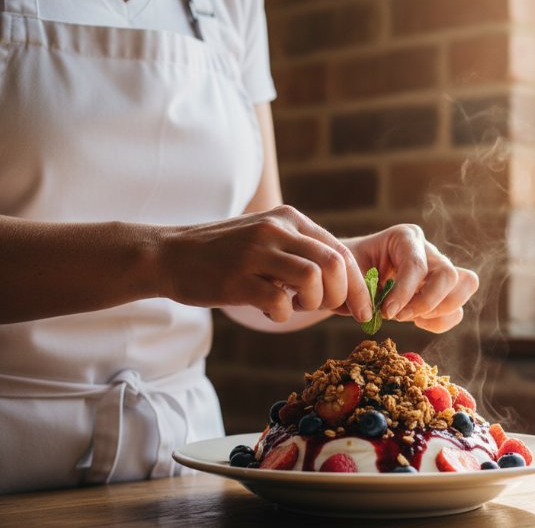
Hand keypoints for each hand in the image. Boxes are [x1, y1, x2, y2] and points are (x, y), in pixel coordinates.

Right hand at [157, 205, 373, 322]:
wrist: (170, 254)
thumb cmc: (225, 254)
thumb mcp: (267, 240)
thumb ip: (302, 255)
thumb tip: (347, 289)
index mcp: (289, 219)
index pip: (340, 251)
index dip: (358, 285)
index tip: (363, 311)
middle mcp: (275, 230)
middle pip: (334, 264)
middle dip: (342, 296)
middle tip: (326, 310)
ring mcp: (255, 253)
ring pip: (312, 280)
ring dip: (312, 304)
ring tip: (295, 306)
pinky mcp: (236, 279)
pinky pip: (279, 303)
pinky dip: (282, 315)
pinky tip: (269, 310)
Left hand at [343, 224, 478, 332]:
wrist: (348, 275)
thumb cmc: (347, 269)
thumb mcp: (346, 272)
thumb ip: (360, 288)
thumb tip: (377, 312)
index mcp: (404, 237)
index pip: (416, 264)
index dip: (404, 292)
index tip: (386, 312)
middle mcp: (428, 251)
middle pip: (449, 274)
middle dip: (427, 302)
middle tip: (399, 316)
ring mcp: (438, 270)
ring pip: (466, 285)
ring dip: (439, 310)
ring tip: (410, 317)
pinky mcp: (443, 292)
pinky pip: (457, 310)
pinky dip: (440, 322)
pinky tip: (416, 322)